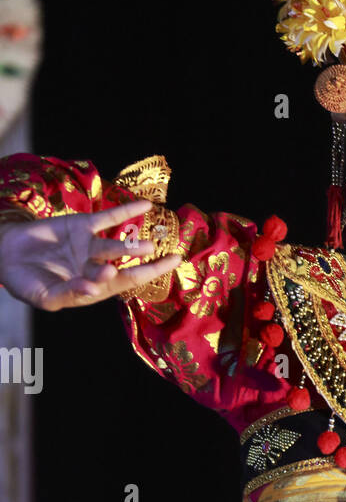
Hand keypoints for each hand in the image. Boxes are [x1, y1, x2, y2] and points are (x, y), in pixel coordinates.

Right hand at [0, 199, 181, 310]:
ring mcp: (89, 246)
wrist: (4, 255)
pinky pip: (107, 218)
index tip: (164, 275)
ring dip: (133, 244)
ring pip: (116, 245)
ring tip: (150, 244)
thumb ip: (71, 293)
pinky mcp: (80, 226)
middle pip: (128, 267)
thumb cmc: (25, 282)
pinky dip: (125, 211)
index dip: (144, 280)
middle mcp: (96, 267)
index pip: (124, 286)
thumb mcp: (46, 296)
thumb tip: (94, 289)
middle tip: (172, 259)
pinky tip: (145, 204)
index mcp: (92, 288)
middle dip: (151, 266)